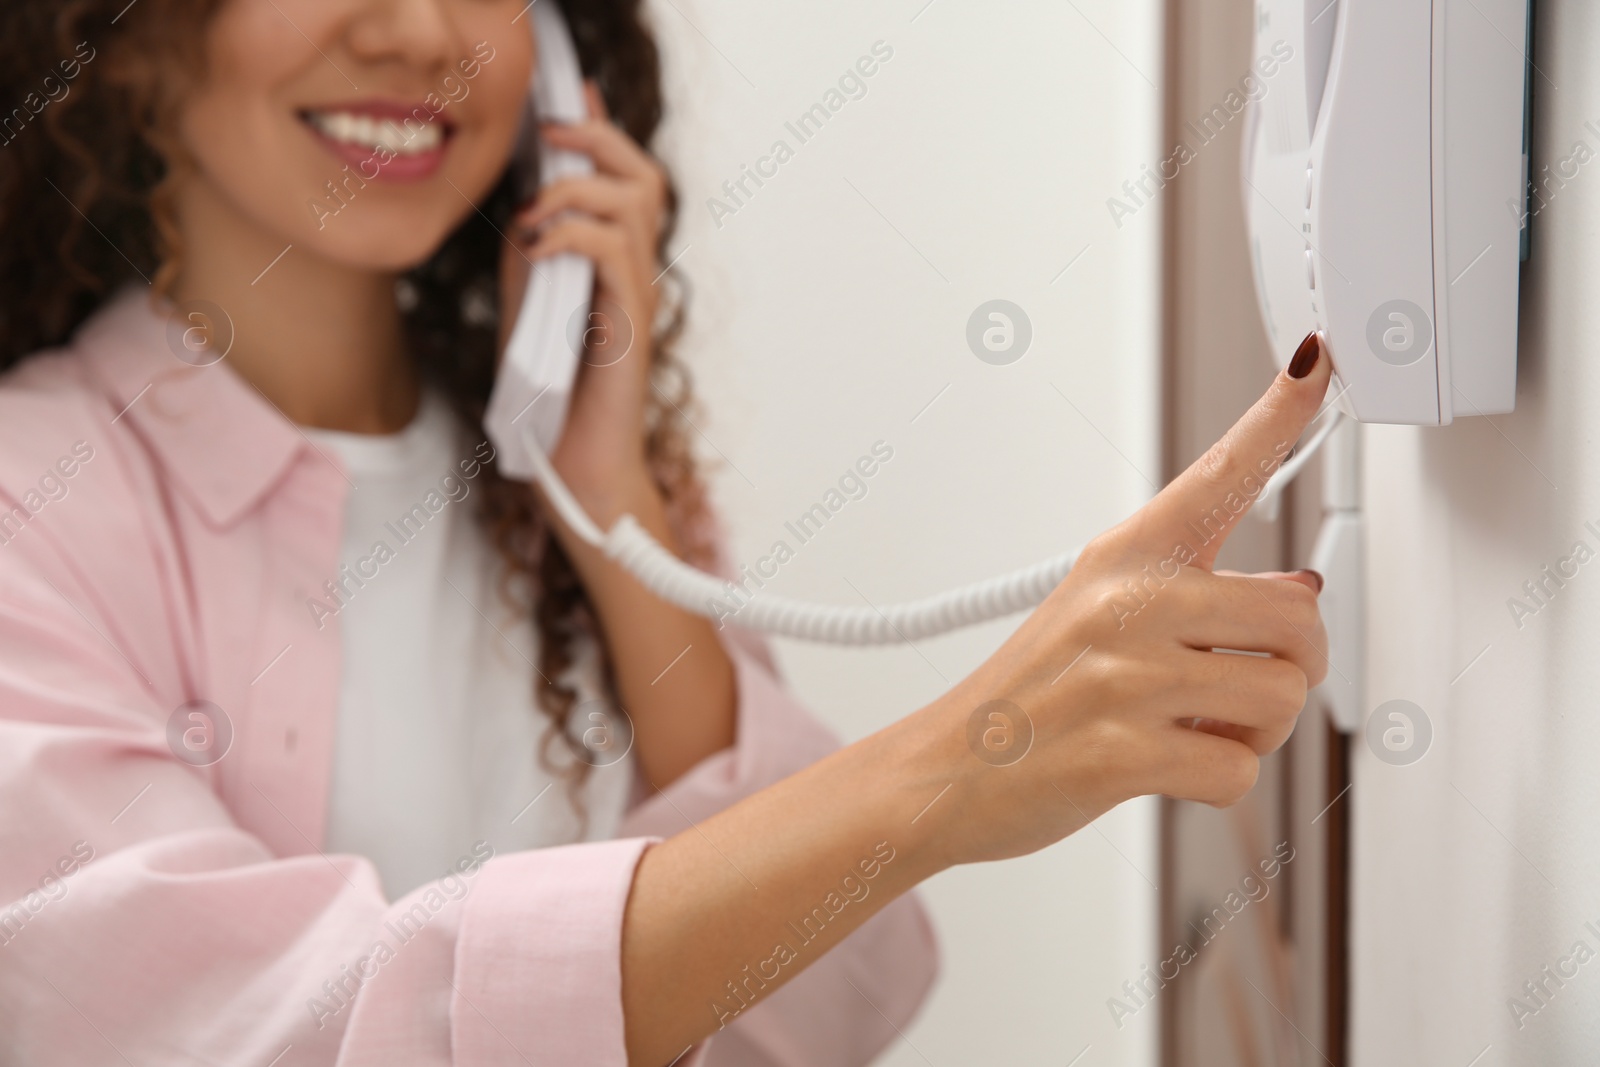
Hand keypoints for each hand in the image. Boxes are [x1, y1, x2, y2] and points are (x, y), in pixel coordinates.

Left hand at [497, 81, 670, 521]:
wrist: (574, 470)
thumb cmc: (551, 398)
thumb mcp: (527, 307)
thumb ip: (531, 256)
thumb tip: (523, 205)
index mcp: (617, 265)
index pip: (627, 179)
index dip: (602, 132)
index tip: (560, 107)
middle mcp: (637, 275)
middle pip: (644, 176)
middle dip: (597, 139)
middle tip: (548, 135)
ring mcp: (638, 299)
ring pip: (634, 204)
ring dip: (576, 190)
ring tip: (533, 213)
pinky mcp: (630, 327)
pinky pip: (612, 256)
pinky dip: (571, 236)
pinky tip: (536, 247)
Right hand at [912, 335, 1333, 868]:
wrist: (943, 770)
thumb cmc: (1027, 694)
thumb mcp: (1095, 615)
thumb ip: (1196, 596)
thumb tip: (1299, 589)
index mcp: (1124, 557)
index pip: (1219, 473)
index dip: (1279, 415)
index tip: (1319, 361)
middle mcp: (1126, 603)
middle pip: (1298, 616)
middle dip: (1295, 665)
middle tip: (1244, 684)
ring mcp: (1124, 677)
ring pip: (1282, 697)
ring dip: (1258, 731)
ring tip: (1196, 727)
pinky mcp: (1122, 753)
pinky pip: (1239, 772)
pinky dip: (1218, 783)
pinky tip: (1170, 766)